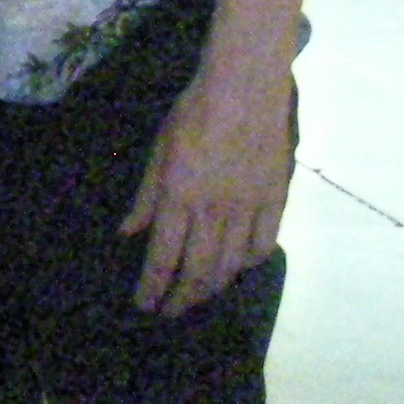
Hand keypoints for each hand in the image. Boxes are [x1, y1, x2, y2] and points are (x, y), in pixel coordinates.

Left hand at [121, 61, 294, 314]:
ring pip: (231, 265)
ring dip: (213, 287)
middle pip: (198, 270)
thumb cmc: (194, 114)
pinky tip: (239, 268)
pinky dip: (250, 262)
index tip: (145, 306)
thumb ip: (146, 197)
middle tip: (171, 312)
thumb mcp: (159, 151)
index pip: (163, 257)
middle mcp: (213, 211)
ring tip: (199, 297)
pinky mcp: (275, 201)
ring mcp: (248, 209)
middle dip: (182, 298)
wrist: (246, 91)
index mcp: (179, 198)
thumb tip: (128, 233)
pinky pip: (263, 244)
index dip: (153, 287)